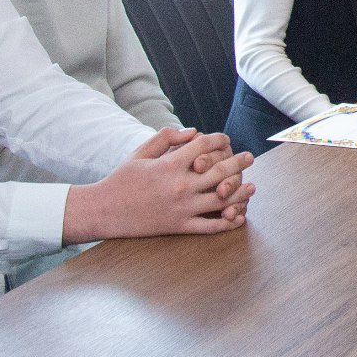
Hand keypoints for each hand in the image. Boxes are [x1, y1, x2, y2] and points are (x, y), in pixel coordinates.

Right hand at [62, 127, 253, 241]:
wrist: (104, 210)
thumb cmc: (122, 178)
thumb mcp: (140, 152)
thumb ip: (166, 137)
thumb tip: (193, 131)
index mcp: (170, 164)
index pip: (204, 146)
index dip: (218, 140)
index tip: (226, 139)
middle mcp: (179, 185)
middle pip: (219, 171)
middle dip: (238, 163)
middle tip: (250, 157)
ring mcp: (181, 208)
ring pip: (221, 200)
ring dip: (240, 192)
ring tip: (252, 186)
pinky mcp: (179, 226)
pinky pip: (209, 226)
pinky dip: (227, 222)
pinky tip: (239, 216)